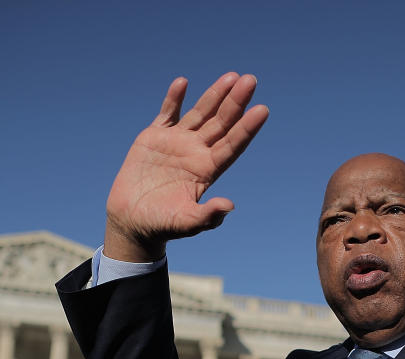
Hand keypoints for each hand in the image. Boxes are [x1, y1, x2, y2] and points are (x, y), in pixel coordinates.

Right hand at [104, 72, 268, 261]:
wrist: (132, 220)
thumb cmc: (162, 225)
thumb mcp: (187, 223)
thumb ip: (208, 216)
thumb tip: (229, 206)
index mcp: (208, 170)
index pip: (233, 144)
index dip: (247, 128)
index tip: (262, 110)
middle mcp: (197, 153)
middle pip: (222, 123)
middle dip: (236, 102)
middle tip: (251, 80)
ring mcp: (177, 143)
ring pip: (200, 113)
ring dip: (215, 95)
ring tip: (232, 77)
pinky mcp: (154, 138)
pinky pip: (167, 114)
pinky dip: (174, 99)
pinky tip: (183, 82)